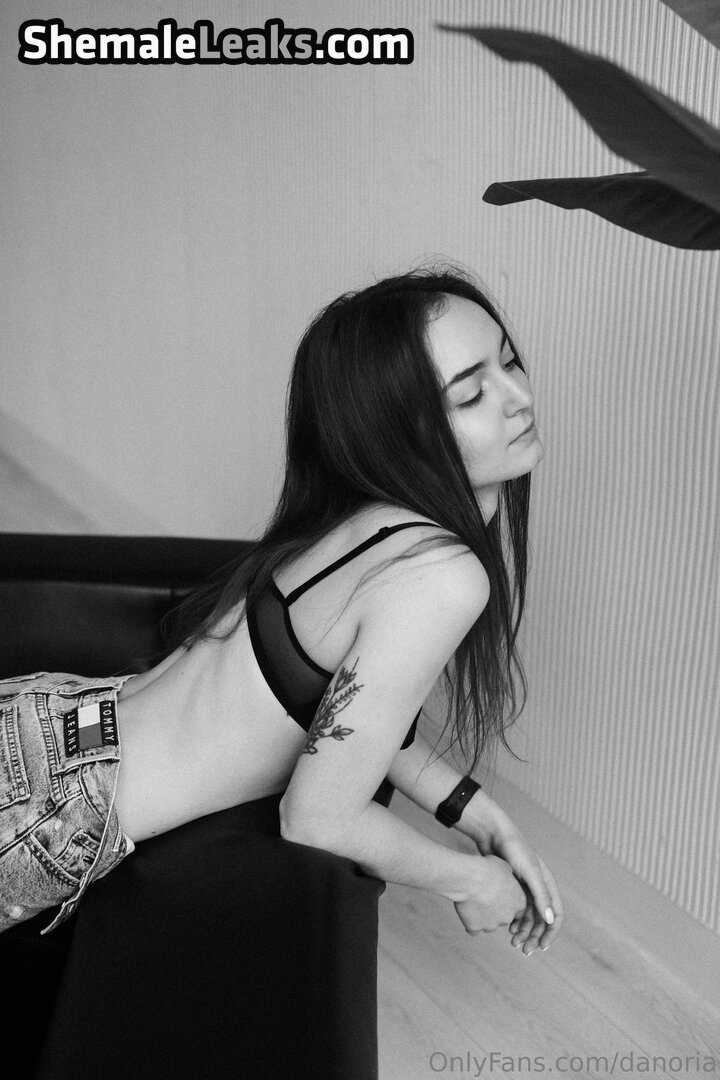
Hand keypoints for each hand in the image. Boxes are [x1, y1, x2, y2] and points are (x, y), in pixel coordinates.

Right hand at [453, 854, 525, 934]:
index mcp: (518, 902)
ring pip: (488, 924)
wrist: (471, 878)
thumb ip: (508, 876)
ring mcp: (491, 925)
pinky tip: (467, 912)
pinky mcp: (476, 927)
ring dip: (483, 916)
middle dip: (495, 911)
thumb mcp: (505, 867)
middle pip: (503, 918)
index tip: (500, 895)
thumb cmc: (488, 869)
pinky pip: (473, 929)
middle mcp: (507, 917)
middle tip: (485, 897)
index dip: (508, 902)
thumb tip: (506, 875)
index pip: (517, 909)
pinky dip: (470, 922)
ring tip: (474, 901)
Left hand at [457, 790, 563, 952]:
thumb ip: (540, 895)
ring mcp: (526, 889)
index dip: (551, 933)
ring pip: (529, 918)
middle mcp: (539, 888)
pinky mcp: (513, 887)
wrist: (493, 835)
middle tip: (523, 950)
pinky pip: (518, 911)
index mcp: (547, 885)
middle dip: (535, 936)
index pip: (557, 915)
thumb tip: (550, 920)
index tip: (541, 947)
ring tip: (513, 942)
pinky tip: (507, 929)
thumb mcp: (529, 872)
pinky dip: (515, 922)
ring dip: (524, 931)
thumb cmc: (513, 850)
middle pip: (542, 920)